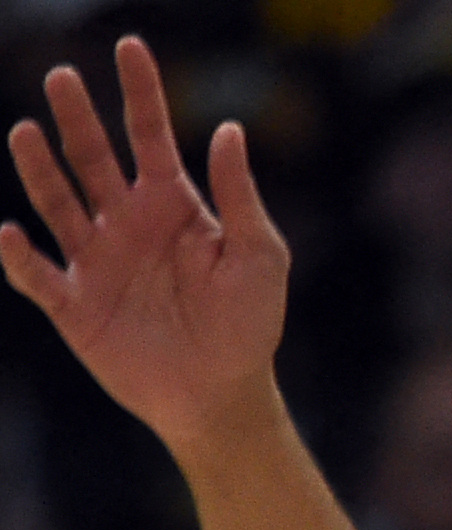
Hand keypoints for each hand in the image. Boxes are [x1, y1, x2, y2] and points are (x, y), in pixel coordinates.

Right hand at [0, 37, 290, 453]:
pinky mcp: (74, 305)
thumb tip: (230, 129)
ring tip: (25, 132)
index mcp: (171, 205)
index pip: (149, 135)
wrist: (224, 393)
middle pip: (92, 158)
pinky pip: (38, 275)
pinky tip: (10, 232)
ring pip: (57, 203)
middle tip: (61, 78)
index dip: (140, 92)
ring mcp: (96, 260)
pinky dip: (20, 256)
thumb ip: (241, 197)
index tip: (131, 46)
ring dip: (39, 169)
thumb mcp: (259, 256)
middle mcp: (125, 222)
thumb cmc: (248, 324)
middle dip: (77, 119)